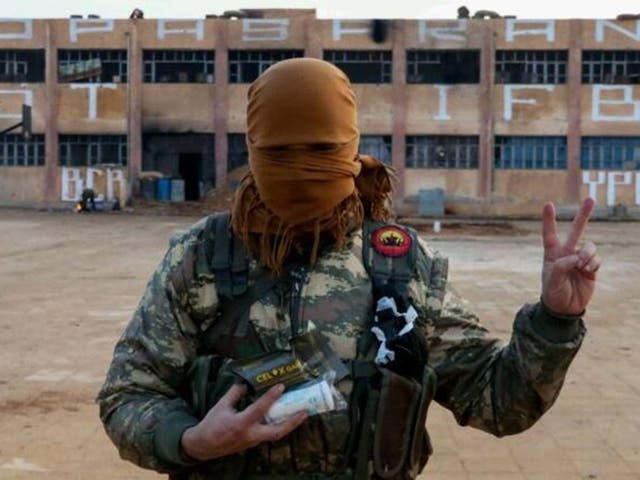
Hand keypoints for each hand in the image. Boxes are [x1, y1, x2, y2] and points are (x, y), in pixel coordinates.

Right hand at [181, 383, 307, 461]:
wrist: (203, 446)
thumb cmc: (211, 425)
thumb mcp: (221, 406)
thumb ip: (234, 393)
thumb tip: (245, 383)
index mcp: (241, 423)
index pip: (260, 409)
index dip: (271, 397)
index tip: (281, 386)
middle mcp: (250, 434)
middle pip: (277, 432)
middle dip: (293, 422)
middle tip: (305, 411)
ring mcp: (253, 441)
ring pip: (276, 435)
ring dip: (289, 425)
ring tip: (301, 414)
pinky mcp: (252, 443)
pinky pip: (269, 435)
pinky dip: (279, 426)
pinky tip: (285, 418)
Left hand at [541, 198, 600, 315]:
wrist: (565, 308)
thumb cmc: (553, 292)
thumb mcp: (551, 280)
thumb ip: (561, 266)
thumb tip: (577, 258)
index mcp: (552, 253)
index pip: (550, 234)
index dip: (549, 220)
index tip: (548, 204)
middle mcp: (567, 253)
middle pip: (577, 230)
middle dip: (584, 214)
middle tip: (591, 198)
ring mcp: (580, 259)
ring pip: (589, 246)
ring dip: (587, 253)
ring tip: (582, 265)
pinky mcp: (592, 268)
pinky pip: (596, 259)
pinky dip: (593, 263)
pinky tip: (587, 271)